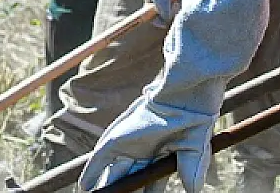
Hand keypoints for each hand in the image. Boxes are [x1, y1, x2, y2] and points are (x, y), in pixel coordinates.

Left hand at [79, 94, 214, 192]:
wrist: (184, 97)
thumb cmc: (193, 120)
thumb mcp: (194, 150)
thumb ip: (192, 170)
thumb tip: (194, 190)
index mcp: (162, 156)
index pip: (150, 183)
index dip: (145, 192)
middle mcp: (143, 152)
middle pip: (129, 179)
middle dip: (125, 189)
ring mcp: (129, 146)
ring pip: (113, 172)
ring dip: (108, 185)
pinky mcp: (116, 140)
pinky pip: (99, 160)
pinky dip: (91, 173)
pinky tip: (85, 187)